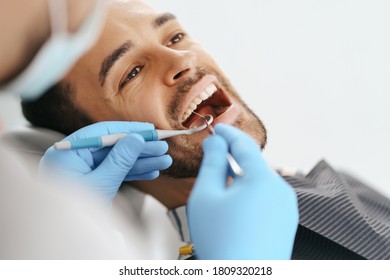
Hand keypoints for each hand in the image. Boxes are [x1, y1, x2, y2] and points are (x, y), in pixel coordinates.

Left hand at [40, 121, 171, 206]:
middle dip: (140, 149)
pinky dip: (133, 173)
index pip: (102, 133)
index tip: (151, 131)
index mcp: (67, 153)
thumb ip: (120, 160)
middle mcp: (74, 158)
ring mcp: (83, 170)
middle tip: (163, 147)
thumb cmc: (75, 216)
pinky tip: (151, 172)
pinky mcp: (92, 182)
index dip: (129, 130)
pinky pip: (114, 173)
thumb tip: (137, 138)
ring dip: (141, 162)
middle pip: (112, 146)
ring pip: (117, 160)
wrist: (67, 243)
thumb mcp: (101, 184)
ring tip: (164, 161)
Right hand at [188, 124, 297, 259]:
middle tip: (211, 163)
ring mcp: (287, 208)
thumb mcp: (207, 196)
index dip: (227, 133)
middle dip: (231, 161)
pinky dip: (249, 196)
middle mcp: (281, 190)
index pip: (244, 145)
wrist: (243, 279)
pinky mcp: (286, 222)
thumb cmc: (222, 241)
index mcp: (263, 179)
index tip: (216, 127)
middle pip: (252, 165)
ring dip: (239, 181)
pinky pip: (266, 199)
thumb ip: (211, 163)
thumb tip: (215, 142)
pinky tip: (234, 212)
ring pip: (259, 183)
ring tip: (220, 197)